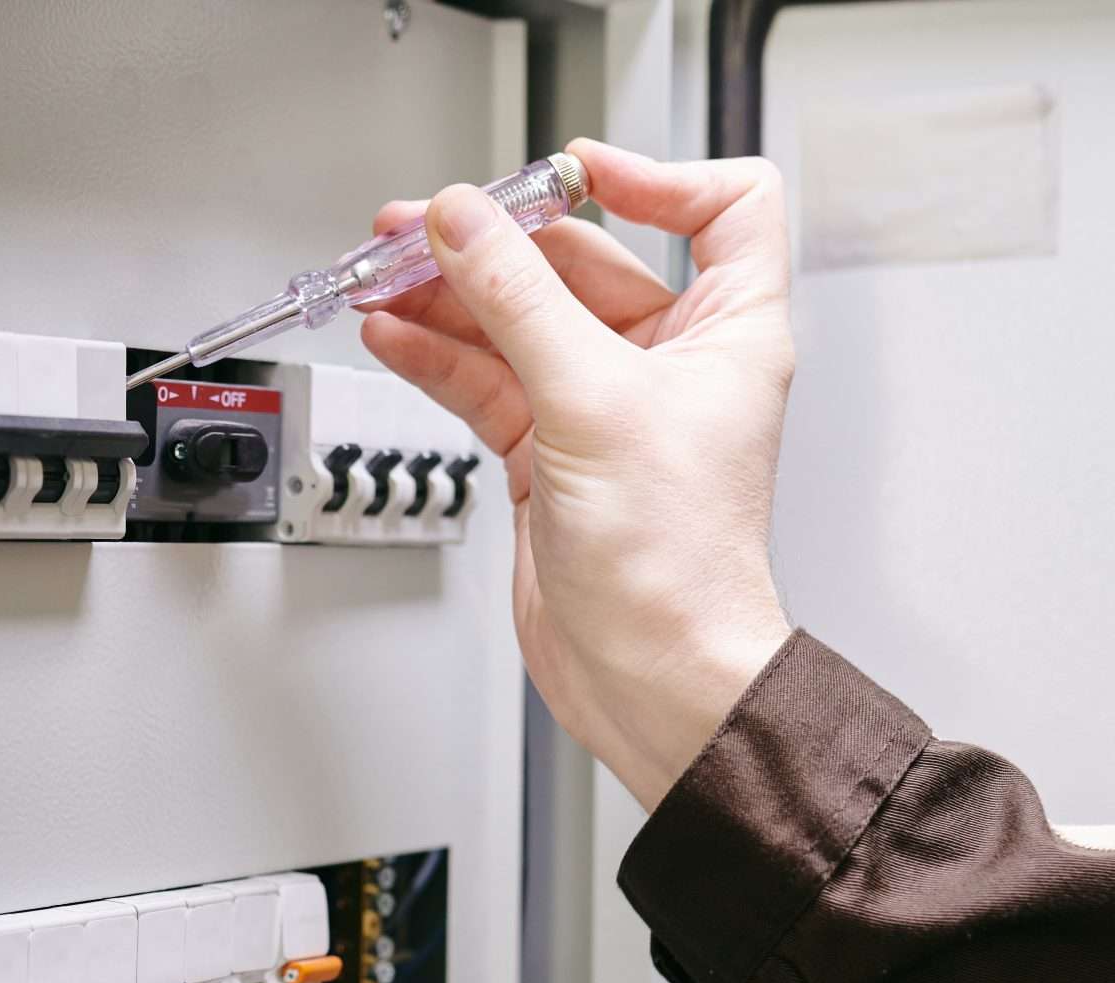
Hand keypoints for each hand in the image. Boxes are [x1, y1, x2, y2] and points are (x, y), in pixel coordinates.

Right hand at [362, 141, 798, 808]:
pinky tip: (395, 333)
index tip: (573, 174)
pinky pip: (487, 381)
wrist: (651, 676)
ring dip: (451, 296)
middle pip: (583, 263)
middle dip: (499, 241)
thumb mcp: (592, 402)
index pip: (722, 209)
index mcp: (727, 331)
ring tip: (386, 275)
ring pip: (519, 322)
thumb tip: (465, 222)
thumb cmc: (677, 565)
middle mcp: (670, 363)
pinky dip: (439, 355)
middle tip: (425, 226)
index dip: (657, 175)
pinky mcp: (550, 455)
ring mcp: (603, 409)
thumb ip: (518, 301)